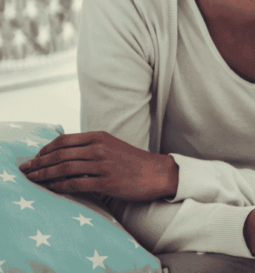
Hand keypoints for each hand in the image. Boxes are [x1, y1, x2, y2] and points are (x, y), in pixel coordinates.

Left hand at [18, 131, 177, 200]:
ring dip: (45, 175)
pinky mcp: (107, 182)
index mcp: (99, 137)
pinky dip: (60, 186)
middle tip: (26, 171)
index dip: (45, 149)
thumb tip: (65, 152)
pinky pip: (76, 184)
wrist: (157, 173)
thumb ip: (90, 146)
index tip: (35, 158)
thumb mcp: (112, 145)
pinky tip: (52, 189)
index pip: (63, 140)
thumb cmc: (133, 161)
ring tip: (34, 180)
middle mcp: (99, 148)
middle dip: (39, 163)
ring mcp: (103, 165)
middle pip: (60, 155)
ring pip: (64, 169)